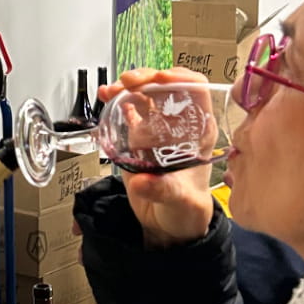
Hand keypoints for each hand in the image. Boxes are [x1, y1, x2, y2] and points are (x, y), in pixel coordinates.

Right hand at [103, 67, 216, 247]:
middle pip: (166, 87)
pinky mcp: (138, 138)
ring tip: (112, 90)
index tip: (160, 78)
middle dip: (147, 78)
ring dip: (129, 86)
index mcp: (197, 131)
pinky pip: (128, 111)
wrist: (169, 225)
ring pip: (145, 94)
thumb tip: (143, 182)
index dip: (179, 78)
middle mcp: (177, 125)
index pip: (196, 91)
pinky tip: (106, 98)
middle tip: (129, 82)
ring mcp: (156, 129)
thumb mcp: (181, 201)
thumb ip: (164, 191)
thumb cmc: (187, 211)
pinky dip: (116, 101)